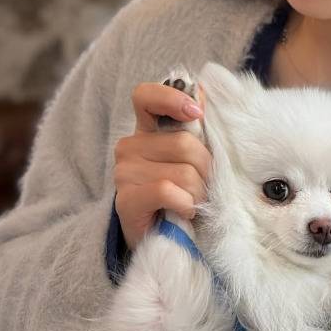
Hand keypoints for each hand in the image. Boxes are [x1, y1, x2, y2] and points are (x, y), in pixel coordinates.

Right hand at [113, 82, 211, 251]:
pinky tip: (183, 212)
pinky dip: (185, 204)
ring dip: (198, 192)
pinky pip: (167, 191)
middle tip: (203, 186)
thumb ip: (194, 126)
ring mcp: (124, 173)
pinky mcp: (126, 200)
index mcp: (146, 129)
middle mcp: (129, 147)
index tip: (196, 113)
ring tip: (192, 201)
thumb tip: (202, 92)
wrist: (163, 239)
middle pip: (185, 143)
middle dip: (206, 168)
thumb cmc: (182, 192)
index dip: (172, 98)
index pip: (145, 96)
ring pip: (183, 172)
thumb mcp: (190, 157)